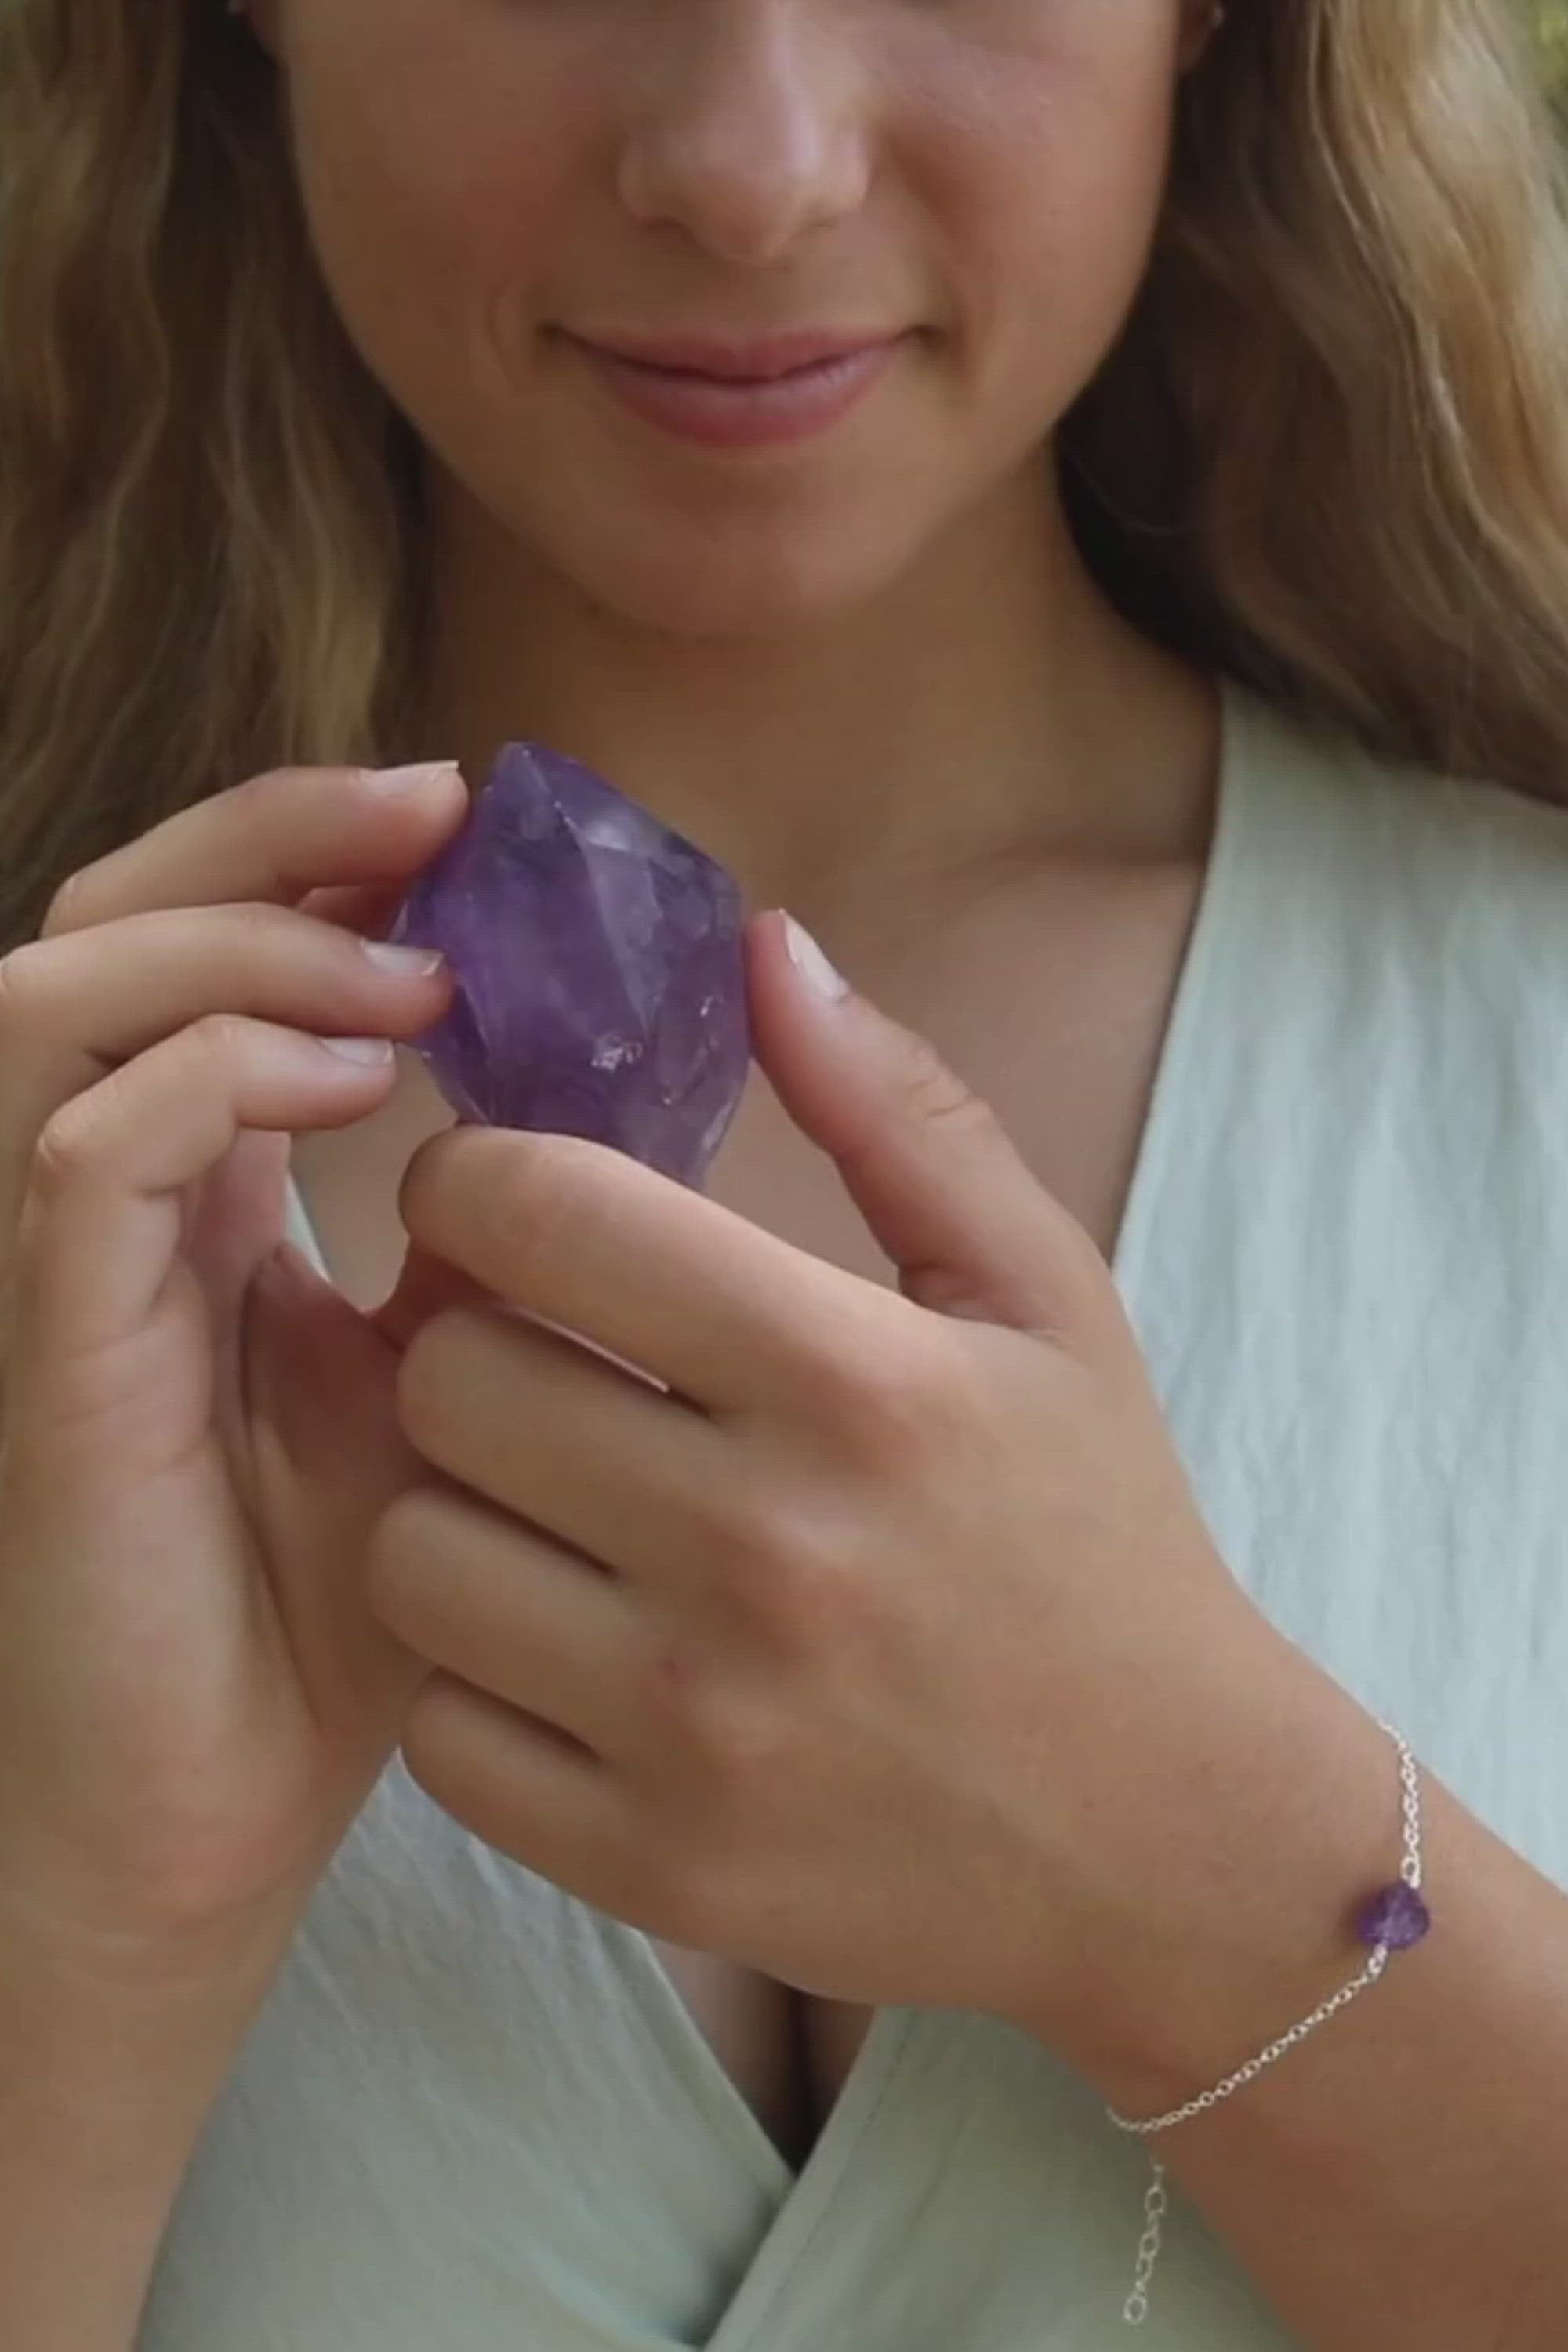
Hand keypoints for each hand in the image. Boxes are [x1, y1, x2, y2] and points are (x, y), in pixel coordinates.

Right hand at [0, 759, 473, 1992]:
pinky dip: (211, 1074)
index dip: (315, 852)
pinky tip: (357, 1085)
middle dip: (269, 833)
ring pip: (57, 994)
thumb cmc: (342, 1612)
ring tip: (411, 970)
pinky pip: (82, 1149)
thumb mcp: (452, 1387)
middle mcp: (101, 1195)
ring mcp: (53, 1266)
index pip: (206, 949)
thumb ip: (491, 1248)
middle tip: (436, 809)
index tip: (471, 819)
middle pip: (109, 920)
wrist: (220, 1816)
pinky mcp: (47, 1352)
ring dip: (242, 941)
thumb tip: (598, 1108)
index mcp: (196, 1186)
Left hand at [365, 912, 1306, 2059]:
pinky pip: (438, 1730)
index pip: (539, 1214)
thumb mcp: (1046, 1296)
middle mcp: (764, 1548)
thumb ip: (902, 1110)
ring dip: (454, 1513)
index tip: (511, 1207)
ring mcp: (697, 1723)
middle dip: (464, 1346)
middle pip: (445, 1380)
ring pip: (409, 1557)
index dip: (480, 1182)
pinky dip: (474, 1681)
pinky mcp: (652, 1863)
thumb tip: (763, 944)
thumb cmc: (1096, 1535)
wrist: (1164, 1835)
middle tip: (536, 1361)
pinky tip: (567, 1649)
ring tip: (547, 1508)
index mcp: (856, 1378)